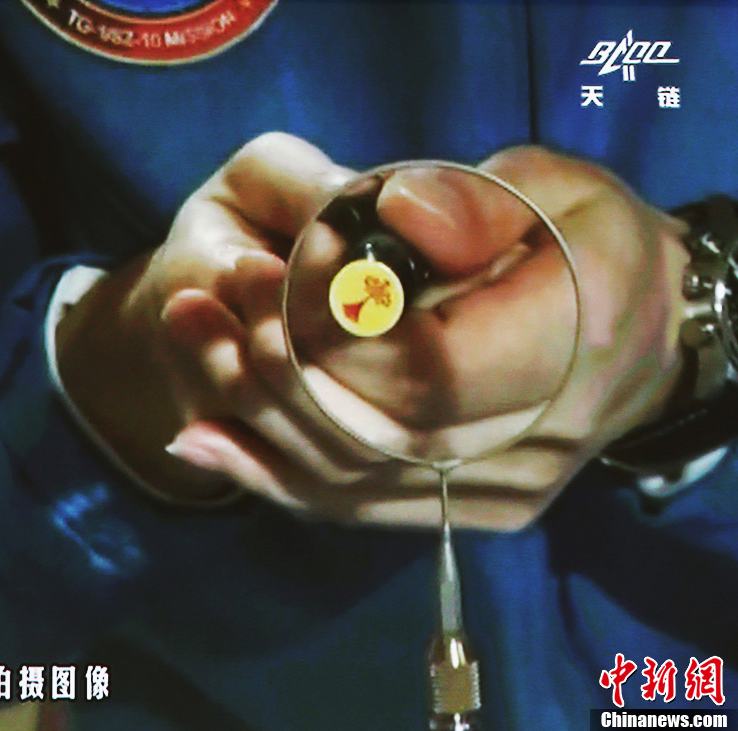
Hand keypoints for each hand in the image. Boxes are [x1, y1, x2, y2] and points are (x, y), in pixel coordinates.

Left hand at [59, 137, 689, 529]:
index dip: (332, 329)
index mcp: (575, 343)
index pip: (427, 365)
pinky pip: (353, 506)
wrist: (636, 335)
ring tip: (187, 343)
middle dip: (270, 366)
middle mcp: (541, 440)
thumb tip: (392, 215)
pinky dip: (267, 471)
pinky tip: (199, 436)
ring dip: (251, 412)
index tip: (265, 270)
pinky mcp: (466, 514)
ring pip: (349, 478)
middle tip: (198, 304)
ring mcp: (501, 493)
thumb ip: (474, 203)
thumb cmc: (588, 245)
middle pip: (375, 431)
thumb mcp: (554, 189)